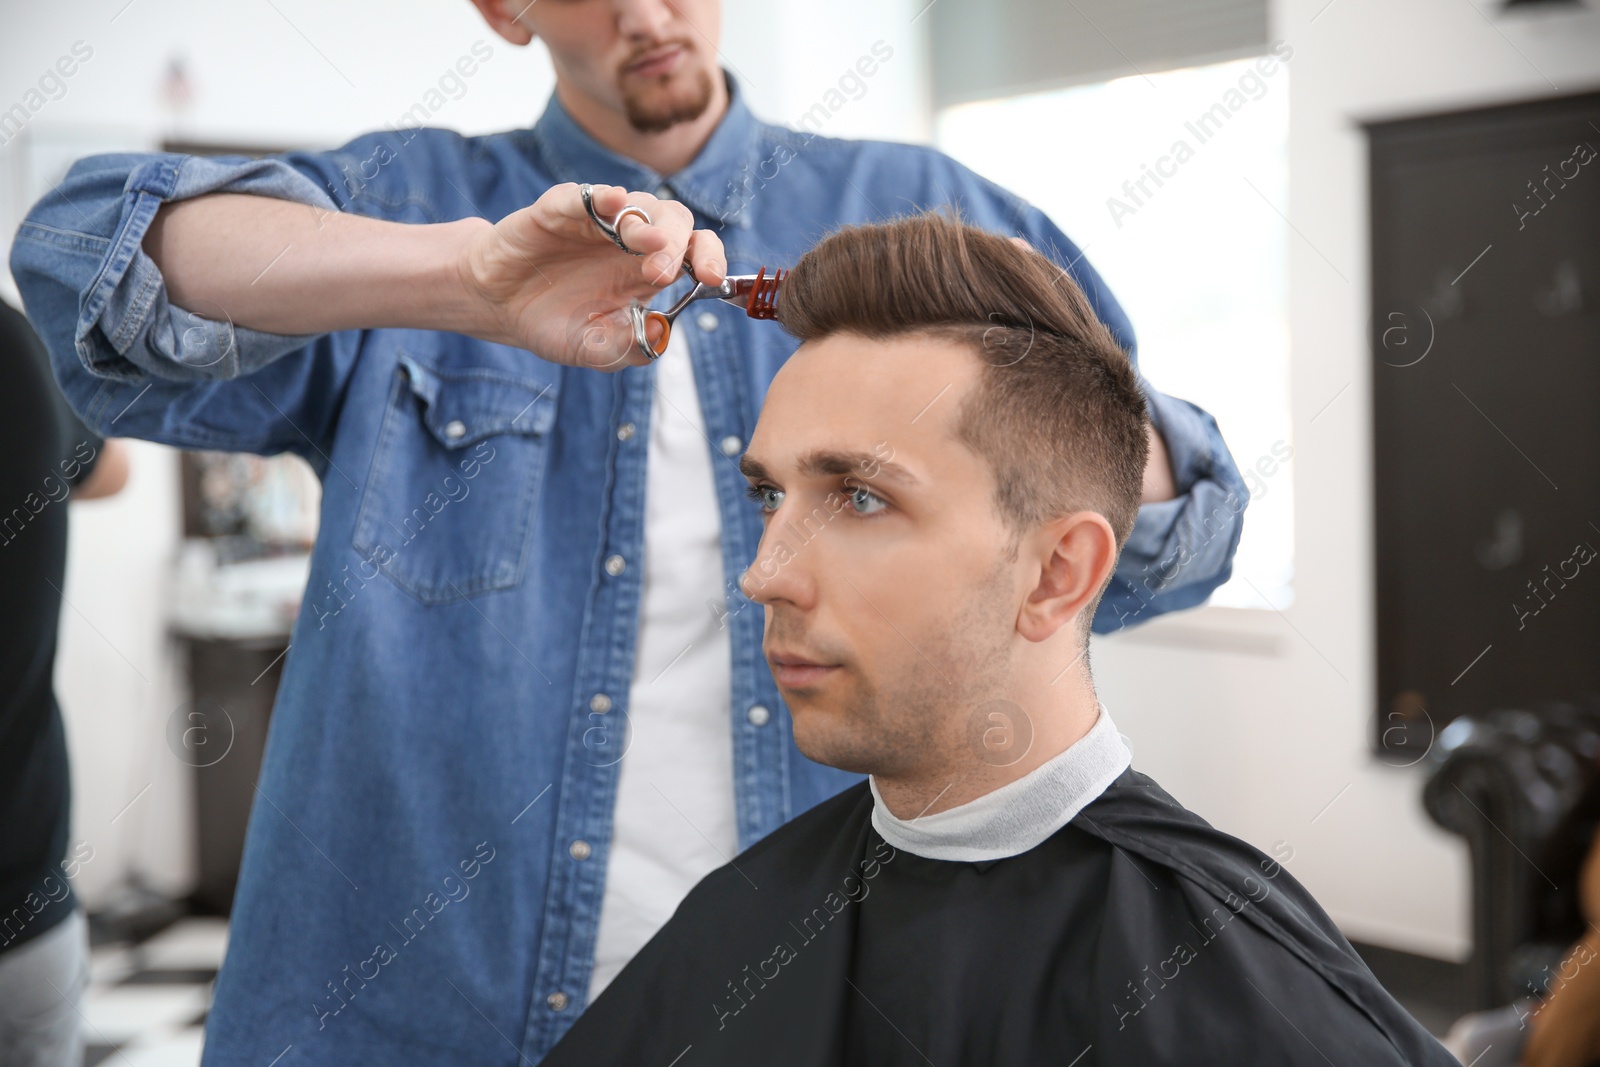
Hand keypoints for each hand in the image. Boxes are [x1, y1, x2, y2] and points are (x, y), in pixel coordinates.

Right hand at [457, 183, 725, 369]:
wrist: (499, 307)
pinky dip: (598, 196)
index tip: (711, 278)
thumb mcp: (597, 349)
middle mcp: (629, 240)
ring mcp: (595, 221)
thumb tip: (662, 334)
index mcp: (646, 269)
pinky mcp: (557, 211)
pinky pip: (582, 196)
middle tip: (662, 271)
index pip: (693, 251)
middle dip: (677, 243)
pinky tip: (611, 202)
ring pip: (636, 203)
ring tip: (646, 244)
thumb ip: (632, 347)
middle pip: (673, 220)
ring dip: (645, 222)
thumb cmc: (554, 322)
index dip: (709, 257)